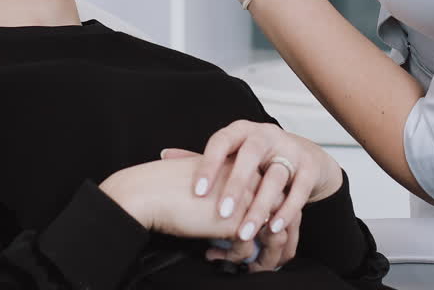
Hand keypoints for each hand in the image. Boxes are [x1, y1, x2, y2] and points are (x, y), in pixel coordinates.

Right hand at [99, 154, 283, 242]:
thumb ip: (228, 191)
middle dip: (280, 242)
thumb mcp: (209, 181)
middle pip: (282, 214)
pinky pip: (247, 248)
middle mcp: (252, 180)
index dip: (276, 220)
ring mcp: (247, 200)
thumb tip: (240, 217)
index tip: (268, 238)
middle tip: (265, 260)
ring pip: (272, 234)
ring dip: (263, 255)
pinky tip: (212, 254)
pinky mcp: (235, 220)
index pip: (277, 194)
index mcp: (246, 166)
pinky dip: (234, 258)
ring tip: (246, 266)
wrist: (150, 192)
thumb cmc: (171, 187)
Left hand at [181, 121, 344, 267]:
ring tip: (246, 230)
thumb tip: (165, 155)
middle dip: (236, 186)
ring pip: (275, 176)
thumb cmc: (257, 158)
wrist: (302, 154)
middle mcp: (266, 136)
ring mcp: (289, 150)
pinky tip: (273, 227)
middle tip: (223, 213)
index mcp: (242, 130)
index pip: (222, 141)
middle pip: (250, 156)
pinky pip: (299, 190)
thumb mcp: (231, 153)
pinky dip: (286, 210)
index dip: (209, 164)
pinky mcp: (309, 167)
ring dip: (261, 206)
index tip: (197, 191)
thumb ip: (202, 158)